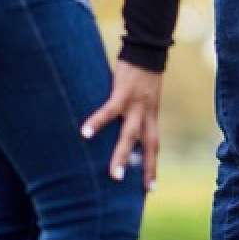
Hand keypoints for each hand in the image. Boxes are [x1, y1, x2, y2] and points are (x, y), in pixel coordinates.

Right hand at [81, 61, 161, 190]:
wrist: (147, 49)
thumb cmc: (140, 74)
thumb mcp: (142, 96)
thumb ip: (133, 113)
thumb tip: (120, 129)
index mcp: (151, 115)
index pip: (154, 145)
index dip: (152, 165)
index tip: (150, 188)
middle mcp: (147, 113)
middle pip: (148, 144)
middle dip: (144, 167)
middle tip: (140, 190)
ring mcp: (137, 104)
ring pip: (131, 134)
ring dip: (122, 155)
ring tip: (114, 175)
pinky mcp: (123, 93)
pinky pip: (109, 111)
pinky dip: (97, 122)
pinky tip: (84, 133)